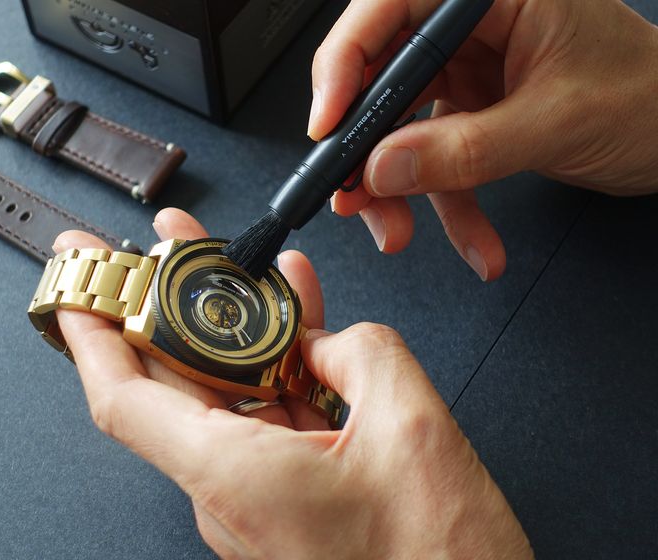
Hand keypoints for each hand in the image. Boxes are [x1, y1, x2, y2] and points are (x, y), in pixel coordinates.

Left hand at [54, 209, 531, 558]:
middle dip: (162, 303)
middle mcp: (227, 493)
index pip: (124, 396)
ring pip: (224, 394)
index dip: (92, 333)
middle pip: (170, 382)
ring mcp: (254, 499)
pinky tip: (292, 322)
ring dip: (229, 330)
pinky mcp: (285, 501)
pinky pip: (265, 419)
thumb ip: (361, 354)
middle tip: (159, 251)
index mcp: (233, 475)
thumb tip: (330, 341)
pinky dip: (275, 367)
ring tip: (231, 267)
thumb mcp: (409, 427)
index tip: (78, 286)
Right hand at [310, 0, 657, 280]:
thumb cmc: (649, 95)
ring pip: (399, 130)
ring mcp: (468, 71)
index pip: (388, 13)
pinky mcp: (471, 113)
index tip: (329, 125)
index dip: (344, 66)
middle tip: (351, 192)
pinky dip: (447, 209)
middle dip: (364, 147)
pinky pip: (435, 163)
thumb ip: (465, 148)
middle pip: (382, 79)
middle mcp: (470, 27)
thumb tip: (385, 168)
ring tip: (397, 231)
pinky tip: (475, 245)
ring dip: (397, 191)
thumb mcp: (554, 121)